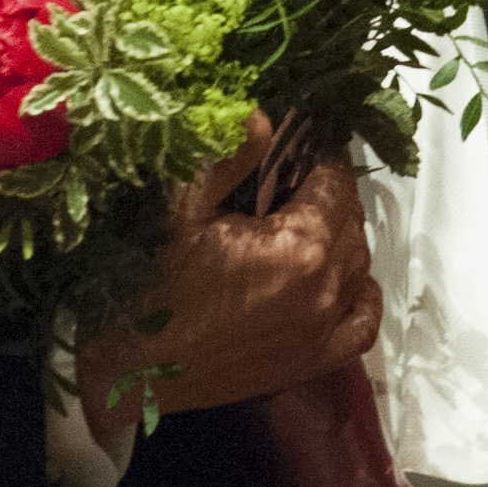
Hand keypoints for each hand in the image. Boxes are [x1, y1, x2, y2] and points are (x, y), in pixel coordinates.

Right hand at [73, 125, 374, 426]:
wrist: (125, 371)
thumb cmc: (148, 286)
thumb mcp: (182, 210)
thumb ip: (232, 160)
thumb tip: (262, 115)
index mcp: (300, 247)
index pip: (334, 182)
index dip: (322, 153)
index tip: (308, 135)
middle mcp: (325, 290)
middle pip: (351, 222)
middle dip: (329, 193)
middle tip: (296, 176)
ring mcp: (322, 332)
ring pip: (359, 267)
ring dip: (343, 237)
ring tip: (309, 220)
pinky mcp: (311, 364)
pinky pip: (362, 325)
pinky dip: (361, 296)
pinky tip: (342, 279)